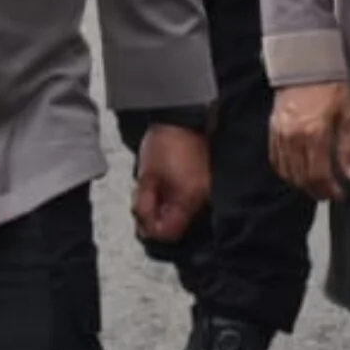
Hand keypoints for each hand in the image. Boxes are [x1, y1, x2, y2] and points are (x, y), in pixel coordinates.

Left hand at [132, 125, 209, 242]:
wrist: (183, 116)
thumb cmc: (165, 143)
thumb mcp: (147, 177)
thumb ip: (144, 206)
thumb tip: (145, 226)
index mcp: (189, 198)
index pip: (170, 232)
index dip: (151, 227)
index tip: (141, 216)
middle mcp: (204, 198)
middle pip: (176, 223)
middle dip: (156, 215)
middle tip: (144, 199)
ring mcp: (207, 189)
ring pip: (181, 212)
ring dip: (164, 205)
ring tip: (153, 186)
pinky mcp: (207, 180)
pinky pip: (188, 199)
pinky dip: (174, 196)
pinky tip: (164, 184)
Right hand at [270, 81, 349, 200]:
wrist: (306, 63)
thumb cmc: (331, 85)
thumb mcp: (346, 114)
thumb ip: (347, 147)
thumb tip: (349, 175)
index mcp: (315, 133)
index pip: (319, 174)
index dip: (329, 189)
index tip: (339, 194)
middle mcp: (295, 137)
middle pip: (302, 177)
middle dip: (316, 190)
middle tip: (327, 193)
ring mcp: (280, 134)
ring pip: (287, 172)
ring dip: (301, 183)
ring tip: (314, 185)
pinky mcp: (272, 130)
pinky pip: (275, 159)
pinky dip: (285, 171)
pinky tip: (296, 173)